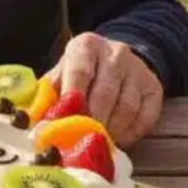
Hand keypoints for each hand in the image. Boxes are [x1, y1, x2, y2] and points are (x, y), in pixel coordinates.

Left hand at [46, 32, 163, 147]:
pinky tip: (118, 139)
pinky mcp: (154, 87)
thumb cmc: (80, 72)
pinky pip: (145, 117)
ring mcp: (138, 69)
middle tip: (80, 141)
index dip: (72, 98)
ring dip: (111, 131)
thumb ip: (48, 96)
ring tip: (98, 142)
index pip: (80, 71)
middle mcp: (115, 52)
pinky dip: (131, 134)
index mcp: (86, 46)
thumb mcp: (61, 74)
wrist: (115, 59)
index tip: (64, 121)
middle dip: (91, 121)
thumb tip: (34, 123)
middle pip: (105, 93)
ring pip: (126, 108)